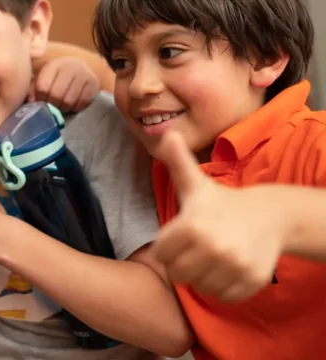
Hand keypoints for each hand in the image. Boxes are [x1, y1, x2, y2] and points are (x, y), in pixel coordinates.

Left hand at [30, 57, 98, 111]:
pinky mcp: (93, 83)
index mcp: (54, 64)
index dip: (40, 98)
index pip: (43, 87)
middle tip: (52, 107)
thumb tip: (31, 101)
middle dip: (53, 105)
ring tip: (62, 106)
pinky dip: (76, 108)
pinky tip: (73, 104)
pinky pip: (82, 103)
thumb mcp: (44, 78)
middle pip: (56, 95)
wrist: (80, 68)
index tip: (42, 101)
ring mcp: (83, 74)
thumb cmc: (57, 76)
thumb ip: (33, 88)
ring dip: (64, 108)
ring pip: (69, 101)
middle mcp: (69, 67)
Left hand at [152, 131, 282, 301]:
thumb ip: (176, 161)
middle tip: (195, 249)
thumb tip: (167, 133)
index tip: (180, 237)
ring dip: (203, 276)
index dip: (167, 247)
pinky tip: (227, 267)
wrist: (268, 215)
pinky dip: (224, 286)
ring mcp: (233, 266)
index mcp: (191, 225)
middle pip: (178, 274)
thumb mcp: (195, 182)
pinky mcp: (251, 281)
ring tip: (212, 257)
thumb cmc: (220, 201)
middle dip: (183, 263)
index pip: (161, 254)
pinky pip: (224, 297)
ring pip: (201, 288)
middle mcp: (212, 248)